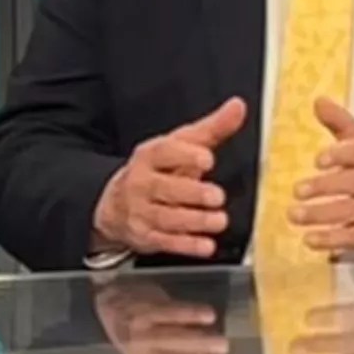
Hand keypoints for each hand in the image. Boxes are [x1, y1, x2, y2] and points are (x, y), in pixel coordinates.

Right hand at [92, 97, 246, 259]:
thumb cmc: (156, 171)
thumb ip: (211, 129)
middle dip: (192, 193)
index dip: (186, 155)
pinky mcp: (145, 236)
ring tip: (219, 221)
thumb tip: (237, 107)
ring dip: (195, 221)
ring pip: (166, 217)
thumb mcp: (180, 145)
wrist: (116, 205)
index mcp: (150, 156)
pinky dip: (186, 246)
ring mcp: (141, 211)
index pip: (164, 152)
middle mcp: (141, 183)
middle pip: (164, 188)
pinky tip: (206, 246)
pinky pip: (166, 242)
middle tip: (217, 196)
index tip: (207, 158)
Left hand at [290, 100, 353, 256]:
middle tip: (298, 190)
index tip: (319, 159)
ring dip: (321, 215)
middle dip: (325, 187)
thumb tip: (318, 101)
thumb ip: (342, 124)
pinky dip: (333, 240)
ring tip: (294, 215)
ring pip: (352, 211)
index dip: (341, 154)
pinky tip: (311, 240)